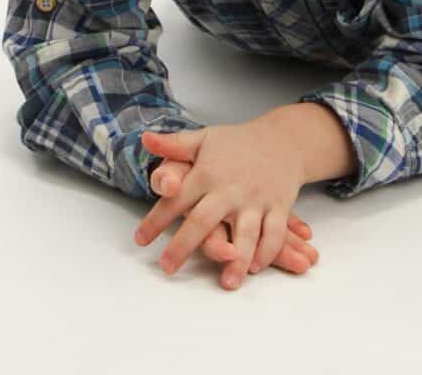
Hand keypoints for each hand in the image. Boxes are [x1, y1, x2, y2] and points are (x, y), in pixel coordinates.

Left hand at [144, 156, 318, 275]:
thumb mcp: (203, 139)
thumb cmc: (236, 144)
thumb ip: (173, 145)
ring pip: (246, 233)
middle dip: (184, 246)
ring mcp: (256, 199)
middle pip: (204, 220)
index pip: (176, 198)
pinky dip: (267, 251)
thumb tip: (145, 138)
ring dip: (237, 259)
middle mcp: (230, 188)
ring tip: (227, 283)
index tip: (139, 240)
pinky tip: (256, 267)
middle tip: (167, 268)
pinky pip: (275, 233)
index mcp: (207, 173)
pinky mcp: (279, 206)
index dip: (156, 219)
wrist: (281, 139)